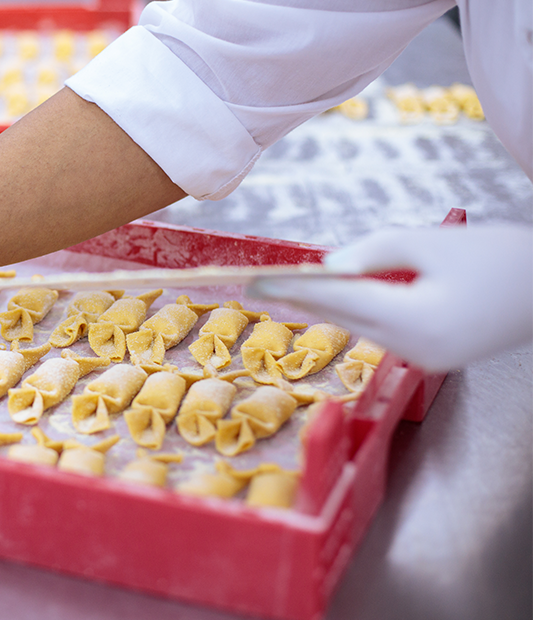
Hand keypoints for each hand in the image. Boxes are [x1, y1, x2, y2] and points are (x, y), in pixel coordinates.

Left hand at [247, 225, 532, 371]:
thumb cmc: (502, 258)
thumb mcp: (433, 242)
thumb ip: (374, 252)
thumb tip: (328, 268)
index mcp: (417, 322)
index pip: (340, 300)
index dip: (294, 288)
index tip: (255, 281)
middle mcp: (416, 350)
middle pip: (345, 318)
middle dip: (303, 299)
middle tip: (257, 283)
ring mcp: (426, 360)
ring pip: (361, 327)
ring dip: (329, 306)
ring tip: (287, 287)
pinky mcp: (434, 358)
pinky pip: (383, 332)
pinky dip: (359, 313)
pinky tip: (337, 297)